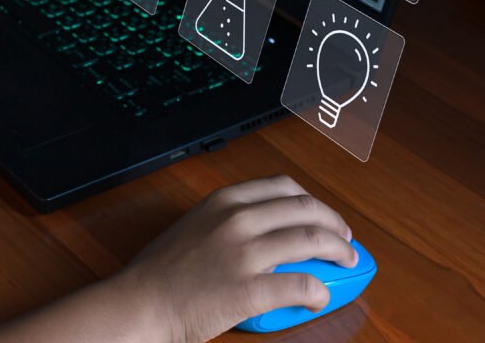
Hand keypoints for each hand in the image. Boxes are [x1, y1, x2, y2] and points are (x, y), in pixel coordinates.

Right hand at [115, 175, 357, 342]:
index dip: (313, 202)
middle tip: (345, 242)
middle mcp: (237, 219)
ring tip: (347, 264)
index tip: (323, 217)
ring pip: (312, 241)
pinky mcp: (249, 289)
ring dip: (339, 252)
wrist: (141, 302)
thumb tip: (264, 232)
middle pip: (306, 210)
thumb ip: (227, 221)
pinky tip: (319, 297)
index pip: (283, 187)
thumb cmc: (161, 271)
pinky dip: (319, 291)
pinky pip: (301, 285)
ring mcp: (244, 253)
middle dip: (335, 225)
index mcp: (224, 201)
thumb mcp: (194, 226)